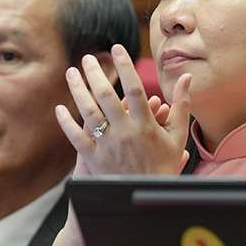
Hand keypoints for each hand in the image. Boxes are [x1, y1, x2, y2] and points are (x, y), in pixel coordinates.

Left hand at [56, 45, 190, 175]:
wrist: (146, 197)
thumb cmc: (164, 166)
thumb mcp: (178, 135)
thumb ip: (182, 105)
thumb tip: (186, 77)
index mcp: (145, 124)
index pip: (133, 88)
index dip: (125, 66)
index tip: (117, 48)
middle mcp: (124, 132)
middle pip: (105, 95)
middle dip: (95, 73)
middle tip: (88, 58)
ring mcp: (107, 145)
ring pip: (88, 112)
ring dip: (77, 90)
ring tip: (71, 73)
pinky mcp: (93, 158)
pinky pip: (75, 137)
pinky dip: (66, 122)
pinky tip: (60, 108)